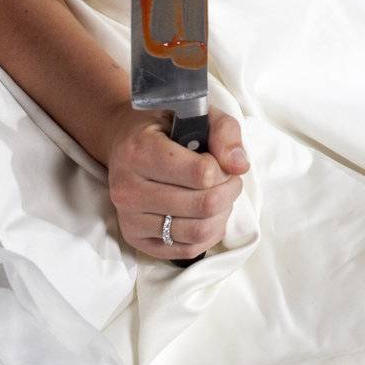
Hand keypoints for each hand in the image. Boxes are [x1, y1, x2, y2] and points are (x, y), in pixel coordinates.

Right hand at [106, 102, 250, 260]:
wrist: (125, 144)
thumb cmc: (166, 129)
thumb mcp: (198, 115)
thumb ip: (224, 132)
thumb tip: (239, 166)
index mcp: (140, 151)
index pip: (201, 174)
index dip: (223, 169)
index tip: (220, 160)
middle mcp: (128, 188)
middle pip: (204, 205)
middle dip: (228, 191)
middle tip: (228, 179)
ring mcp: (129, 218)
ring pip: (198, 230)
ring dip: (222, 214)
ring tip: (220, 196)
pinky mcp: (136, 240)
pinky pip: (186, 250)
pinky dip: (209, 235)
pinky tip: (209, 216)